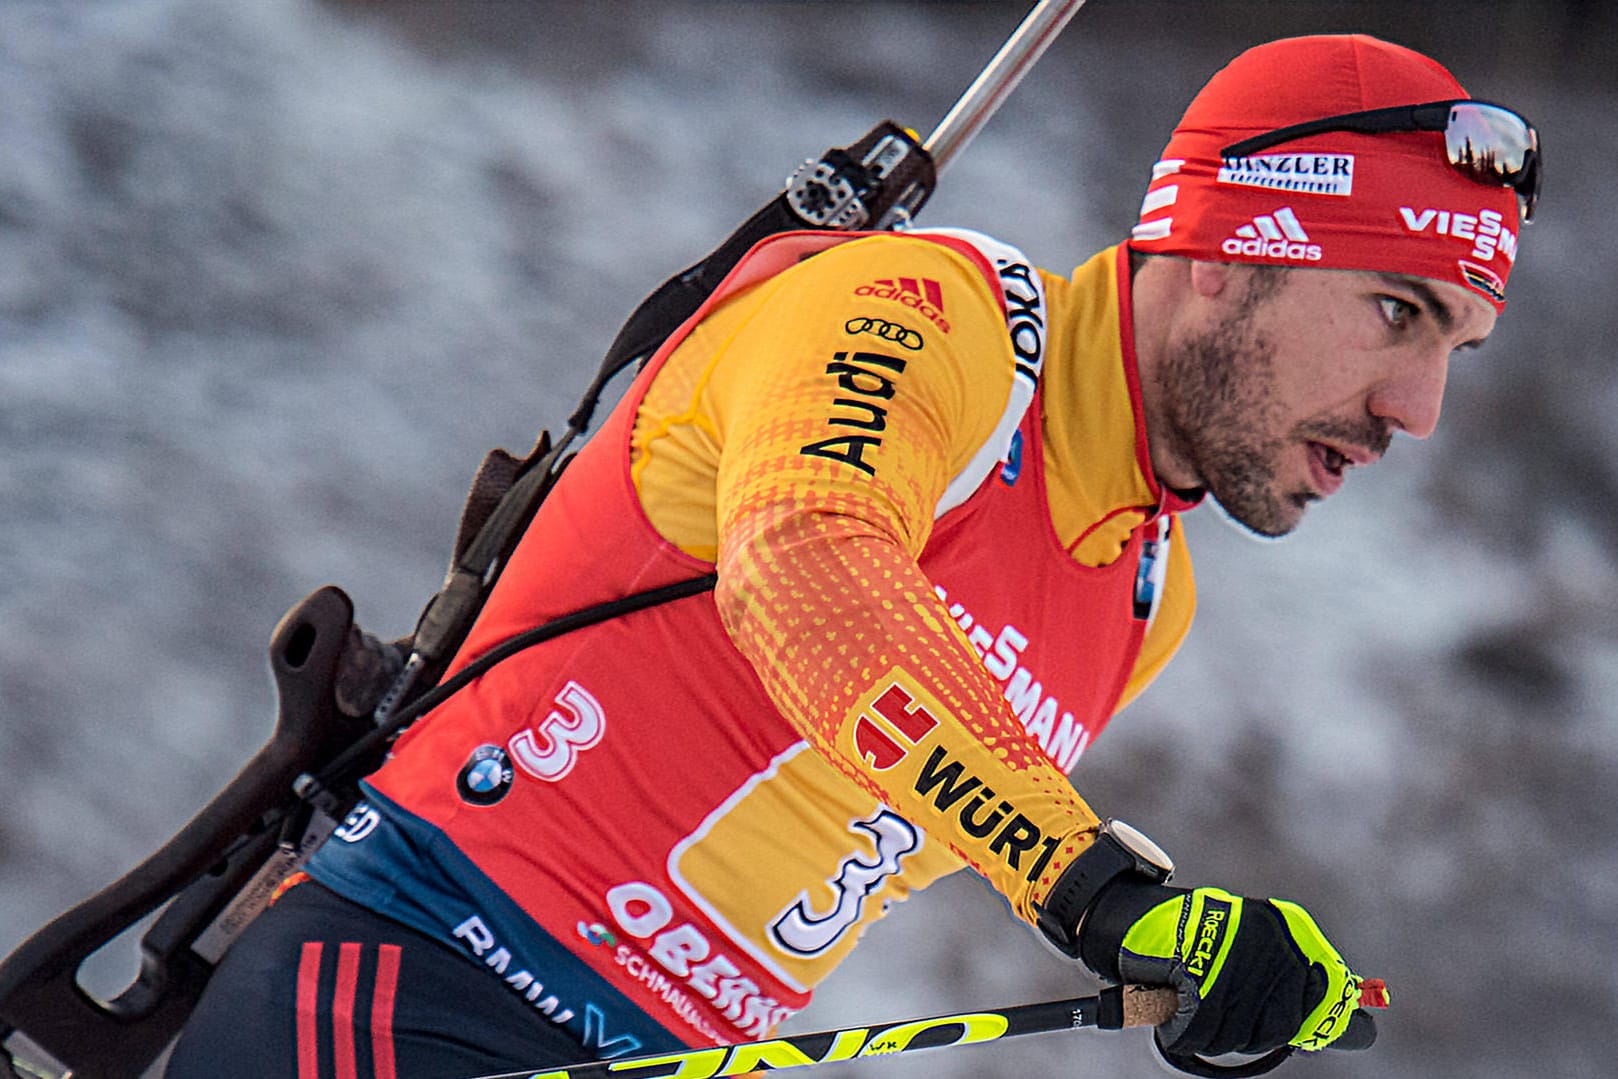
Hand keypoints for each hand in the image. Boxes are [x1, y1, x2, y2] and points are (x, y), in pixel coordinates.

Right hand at [1077, 879, 1374, 1059]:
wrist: (1132, 916)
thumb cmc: (1190, 941)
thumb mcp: (1247, 951)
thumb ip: (1283, 982)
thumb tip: (1346, 1029)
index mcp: (1284, 929)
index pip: (1329, 992)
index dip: (1332, 1020)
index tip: (1353, 1032)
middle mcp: (1270, 941)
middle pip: (1276, 1030)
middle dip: (1243, 1033)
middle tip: (1217, 1013)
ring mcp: (1237, 957)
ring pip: (1234, 1036)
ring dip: (1206, 1032)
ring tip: (1190, 1003)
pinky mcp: (1202, 974)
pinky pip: (1200, 1032)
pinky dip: (1180, 1030)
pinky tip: (1172, 1007)